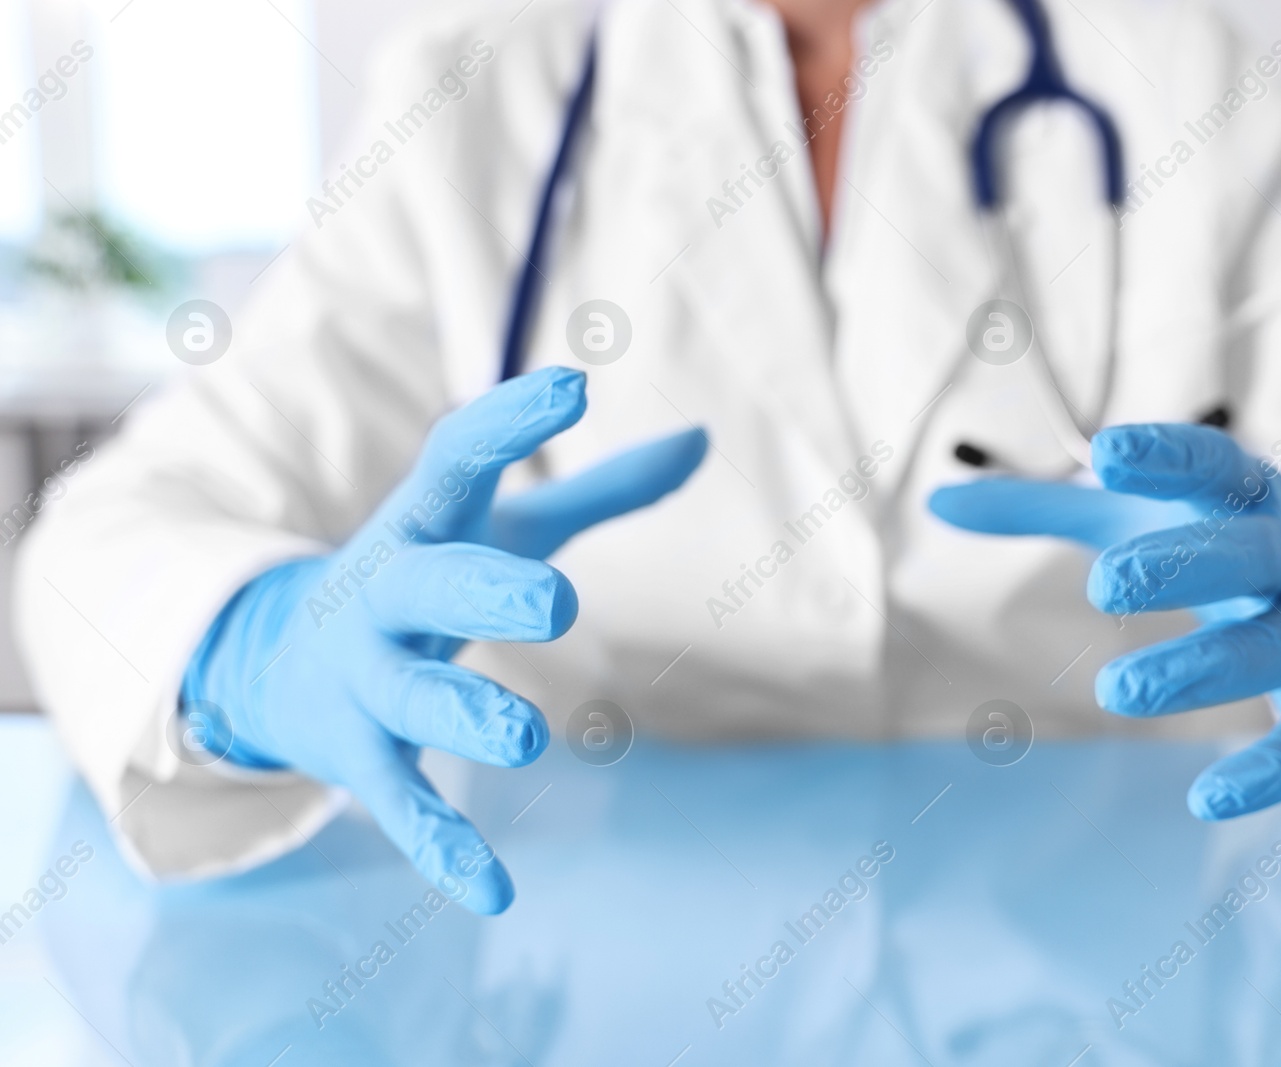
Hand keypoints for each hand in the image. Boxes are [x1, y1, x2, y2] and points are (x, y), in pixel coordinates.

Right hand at [180, 367, 705, 912]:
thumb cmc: (424, 577)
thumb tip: (704, 439)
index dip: (508, 423)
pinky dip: (444, 850)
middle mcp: (382, 596)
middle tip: (555, 599)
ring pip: (410, 699)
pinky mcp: (359, 759)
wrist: (275, 663)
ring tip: (526, 740)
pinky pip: (402, 808)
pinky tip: (496, 894)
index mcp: (420, 525)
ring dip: (464, 718)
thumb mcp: (502, 528)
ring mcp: (364, 681)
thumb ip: (602, 492)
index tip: (572, 385)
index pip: (454, 460)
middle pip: (425, 585)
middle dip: (481, 590)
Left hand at [929, 423, 1280, 819]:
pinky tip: (1208, 800)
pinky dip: (1270, 771)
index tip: (1107, 453)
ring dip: (1205, 668)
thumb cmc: (1215, 546)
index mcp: (1243, 498)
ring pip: (1276, 646)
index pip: (1214, 465)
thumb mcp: (1135, 517)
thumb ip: (1042, 508)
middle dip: (1185, 567)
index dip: (1169, 456)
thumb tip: (937, 500)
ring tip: (1118, 692)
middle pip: (1251, 554)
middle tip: (1106, 587)